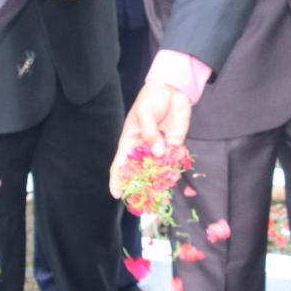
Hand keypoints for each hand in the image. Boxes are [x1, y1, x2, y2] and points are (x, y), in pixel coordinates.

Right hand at [109, 79, 192, 196]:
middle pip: (139, 171)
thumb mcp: (145, 113)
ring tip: (159, 194)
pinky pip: (172, 161)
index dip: (117, 179)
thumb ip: (150, 133)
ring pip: (157, 170)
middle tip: (142, 201)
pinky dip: (172, 170)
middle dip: (140, 186)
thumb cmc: (151, 98)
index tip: (116, 193)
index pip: (120, 164)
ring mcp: (159, 148)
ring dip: (158, 181)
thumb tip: (157, 153)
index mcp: (130, 141)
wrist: (172, 89)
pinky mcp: (174, 145)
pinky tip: (172, 178)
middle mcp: (143, 149)